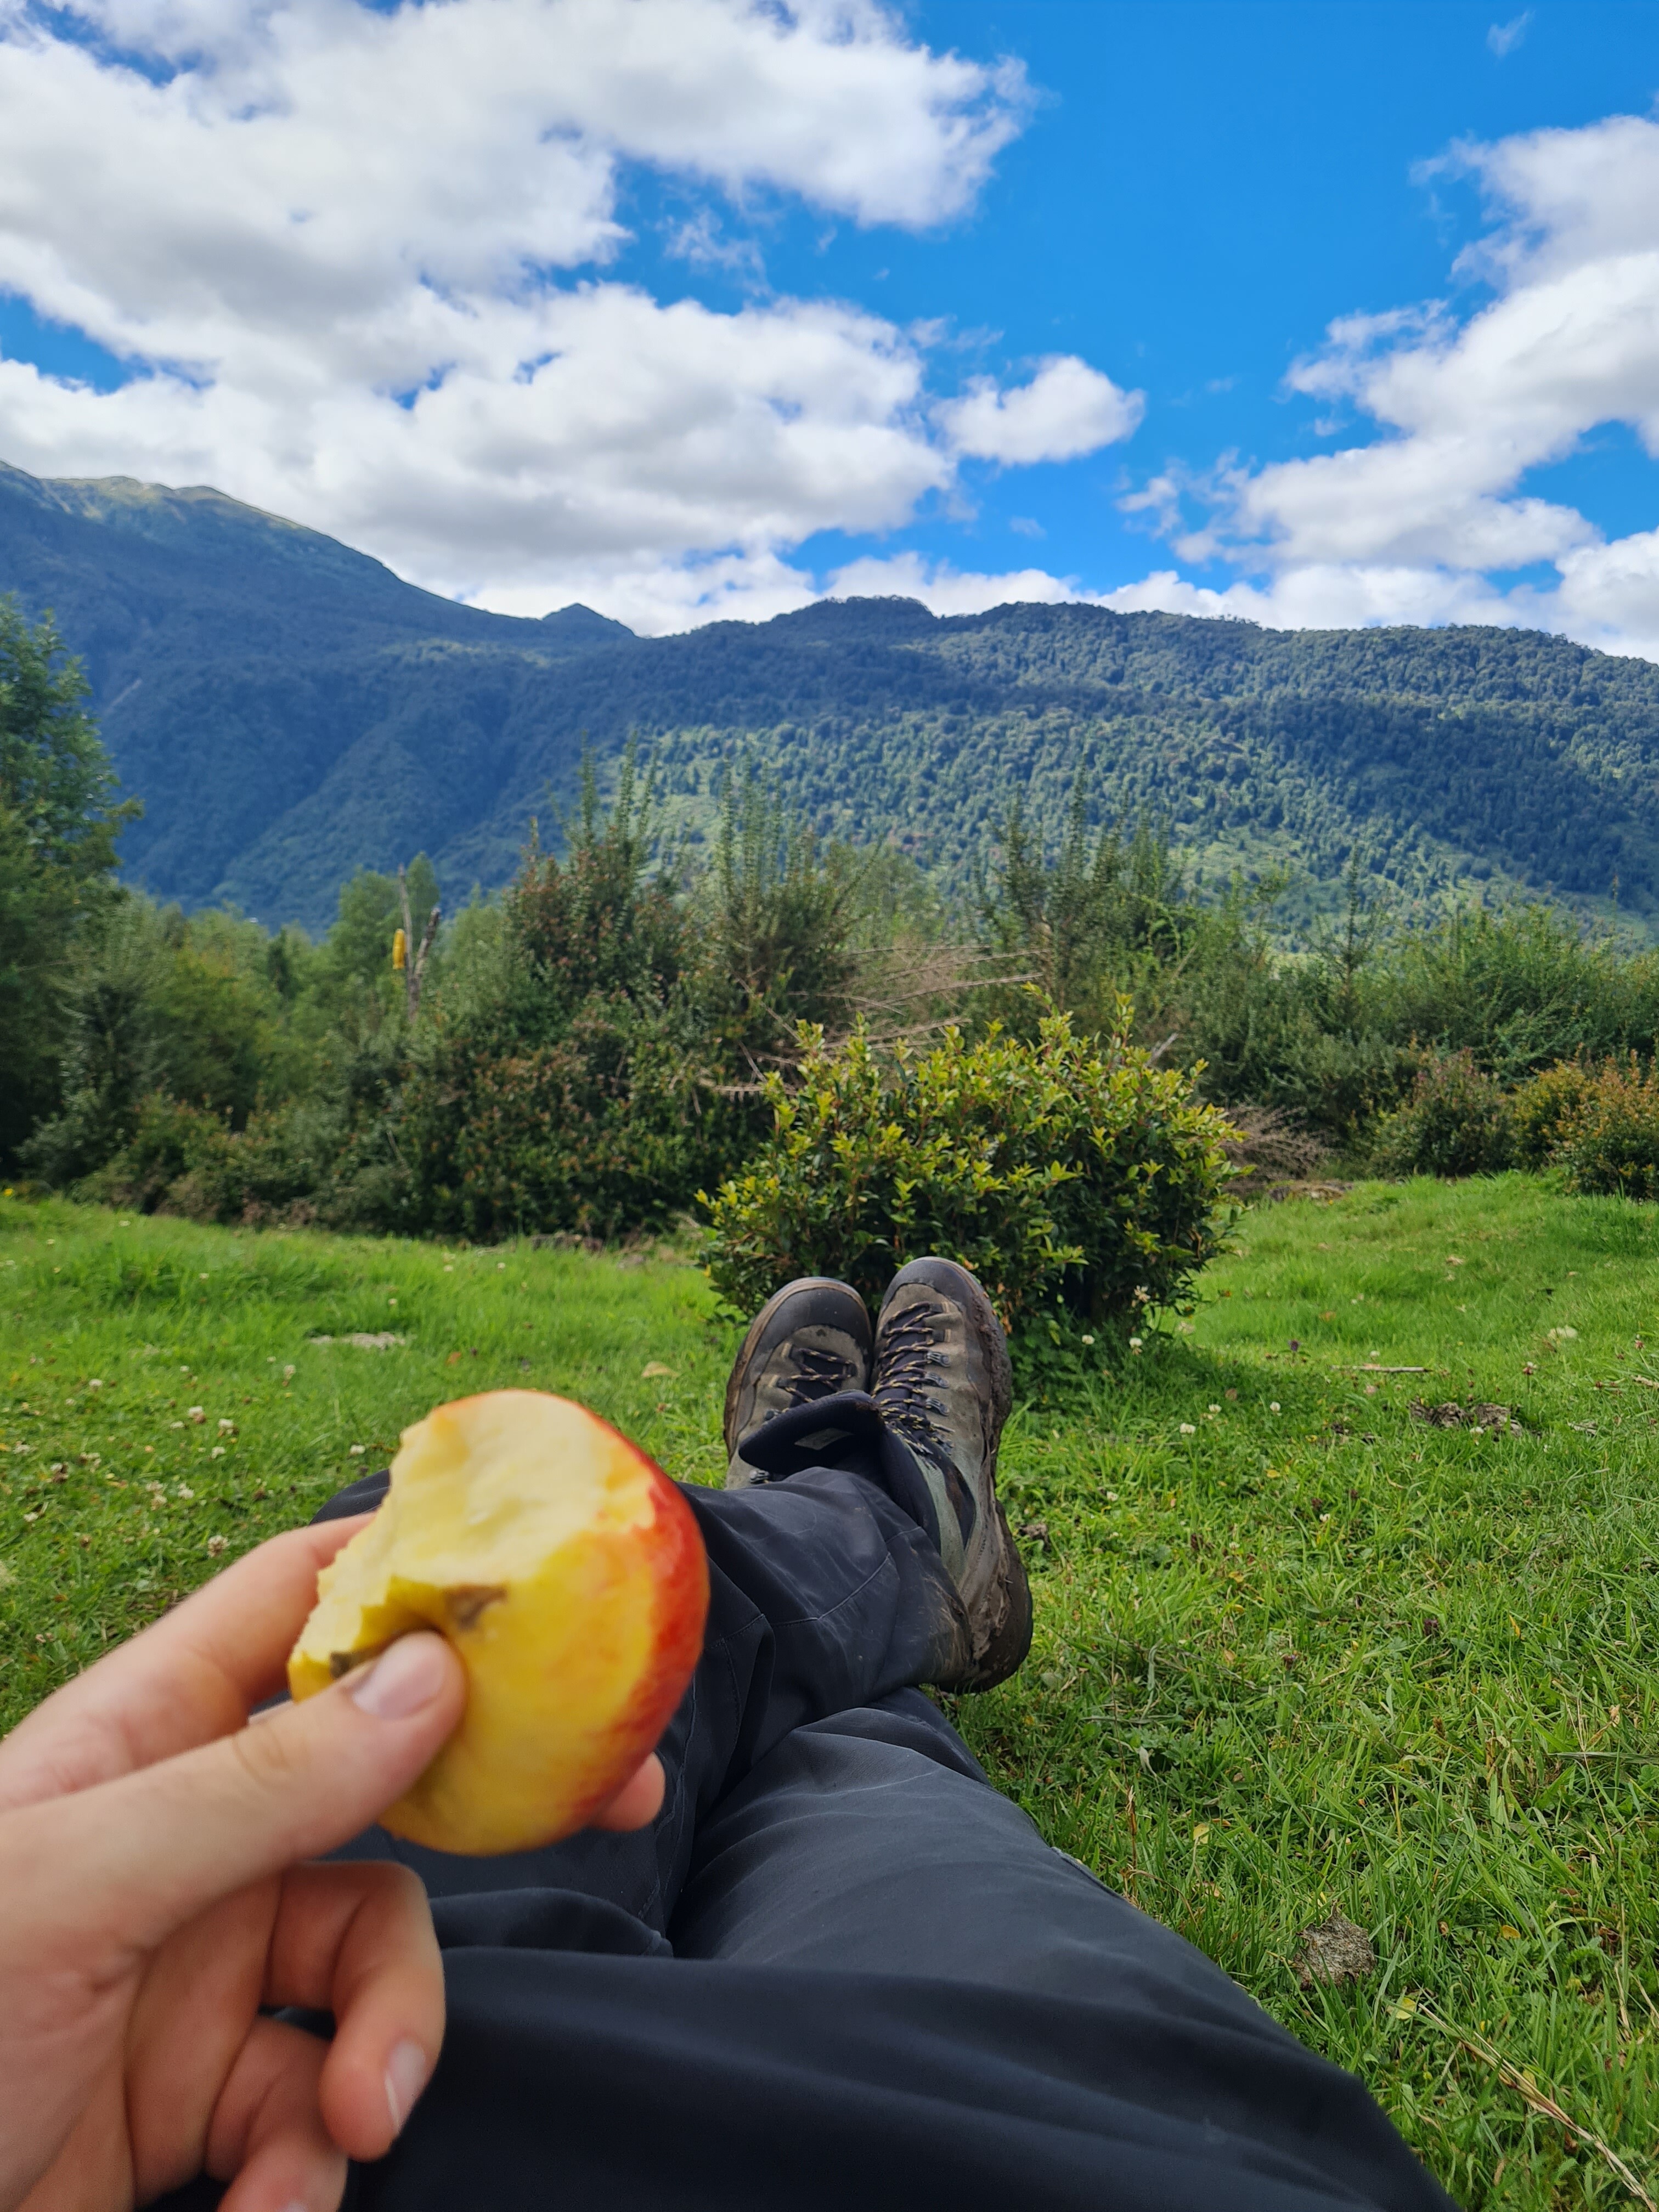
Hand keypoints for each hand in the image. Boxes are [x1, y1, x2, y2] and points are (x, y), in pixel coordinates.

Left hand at [0, 1518, 665, 2211]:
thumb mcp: (69, 1892)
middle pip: (379, 1783)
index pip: (294, 1603)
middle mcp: (181, 1836)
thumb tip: (430, 1672)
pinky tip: (257, 2206)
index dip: (408, 1571)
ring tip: (347, 2128)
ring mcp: (198, 1968)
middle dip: (490, 1803)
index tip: (538, 1580)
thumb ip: (257, 1783)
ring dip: (384, 2046)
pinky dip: (309, 2161)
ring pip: (372, 1953)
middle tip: (623, 1797)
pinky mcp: (204, 2102)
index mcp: (135, 1740)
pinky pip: (315, 2101)